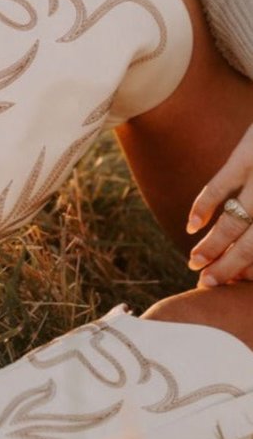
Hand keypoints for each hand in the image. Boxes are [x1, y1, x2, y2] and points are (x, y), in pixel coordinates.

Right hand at [187, 124, 252, 285]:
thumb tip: (249, 224)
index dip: (250, 269)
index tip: (233, 281)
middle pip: (252, 244)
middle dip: (228, 267)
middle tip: (207, 284)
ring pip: (235, 222)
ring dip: (212, 246)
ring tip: (195, 264)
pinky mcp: (249, 153)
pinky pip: (221, 186)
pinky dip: (203, 206)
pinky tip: (192, 225)